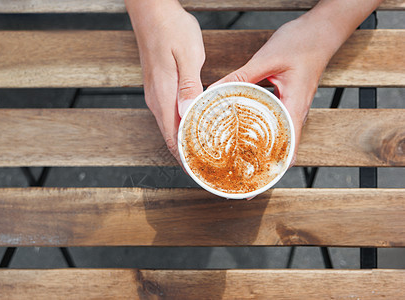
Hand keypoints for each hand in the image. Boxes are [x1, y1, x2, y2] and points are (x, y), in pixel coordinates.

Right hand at [126, 0, 204, 162]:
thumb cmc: (171, 28)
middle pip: (171, 137)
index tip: (198, 172)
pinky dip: (184, 125)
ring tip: (207, 151)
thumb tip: (190, 113)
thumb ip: (189, 87)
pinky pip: (171, 114)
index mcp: (162, 96)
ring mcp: (156, 94)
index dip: (184, 158)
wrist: (152, 11)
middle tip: (209, 166)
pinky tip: (198, 125)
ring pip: (171, 126)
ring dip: (187, 140)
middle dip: (188, 153)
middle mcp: (156, 100)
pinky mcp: (159, 87)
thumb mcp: (187, 55)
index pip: (171, 138)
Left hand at [211, 17, 335, 165]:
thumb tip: (214, 91)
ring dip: (260, 150)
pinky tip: (243, 130)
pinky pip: (275, 122)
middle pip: (281, 150)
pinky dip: (261, 131)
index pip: (286, 150)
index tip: (253, 186)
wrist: (321, 30)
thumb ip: (240, 76)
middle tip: (239, 178)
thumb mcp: (267, 59)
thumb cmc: (302, 43)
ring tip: (238, 161)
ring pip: (278, 137)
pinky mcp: (288, 101)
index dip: (271, 172)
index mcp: (295, 108)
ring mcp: (292, 108)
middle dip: (262, 167)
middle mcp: (295, 113)